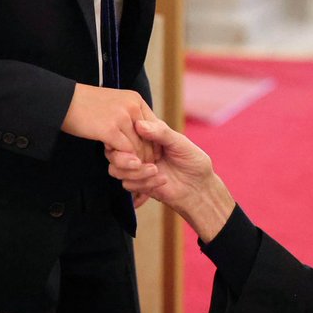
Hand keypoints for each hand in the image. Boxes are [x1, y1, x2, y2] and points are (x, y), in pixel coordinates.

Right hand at [62, 84, 158, 161]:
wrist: (64, 101)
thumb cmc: (86, 105)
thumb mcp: (115, 104)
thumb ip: (130, 116)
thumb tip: (142, 133)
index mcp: (135, 100)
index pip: (154, 125)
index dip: (154, 143)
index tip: (152, 155)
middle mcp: (132, 106)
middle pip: (148, 137)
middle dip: (147, 155)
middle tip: (146, 167)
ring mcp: (121, 117)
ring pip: (138, 147)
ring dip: (135, 159)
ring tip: (133, 168)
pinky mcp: (110, 130)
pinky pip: (125, 151)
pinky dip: (124, 159)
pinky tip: (119, 162)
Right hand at [106, 118, 234, 241]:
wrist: (199, 188)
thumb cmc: (193, 161)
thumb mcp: (180, 142)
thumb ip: (160, 133)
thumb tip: (139, 124)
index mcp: (147, 134)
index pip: (124, 130)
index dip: (125, 135)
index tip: (135, 141)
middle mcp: (138, 150)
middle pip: (112, 151)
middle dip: (123, 158)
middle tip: (138, 161)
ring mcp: (137, 167)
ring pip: (116, 169)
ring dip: (135, 172)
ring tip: (155, 170)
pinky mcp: (139, 184)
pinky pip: (128, 184)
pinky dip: (144, 183)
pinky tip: (162, 180)